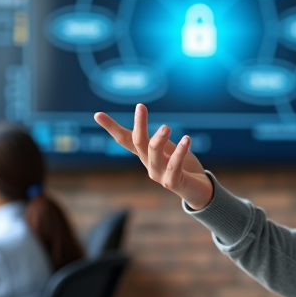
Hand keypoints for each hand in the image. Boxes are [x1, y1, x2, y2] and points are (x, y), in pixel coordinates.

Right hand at [94, 104, 213, 209]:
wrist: (199, 190)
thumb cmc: (183, 166)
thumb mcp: (168, 148)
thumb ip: (157, 139)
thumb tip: (145, 118)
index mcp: (146, 155)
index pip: (125, 139)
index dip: (111, 127)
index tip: (97, 114)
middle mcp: (149, 165)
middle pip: (138, 143)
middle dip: (138, 125)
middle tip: (140, 106)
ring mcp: (159, 175)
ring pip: (154, 154)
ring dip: (158, 139)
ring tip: (166, 127)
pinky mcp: (173, 183)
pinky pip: (174, 166)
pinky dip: (180, 152)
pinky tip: (186, 139)